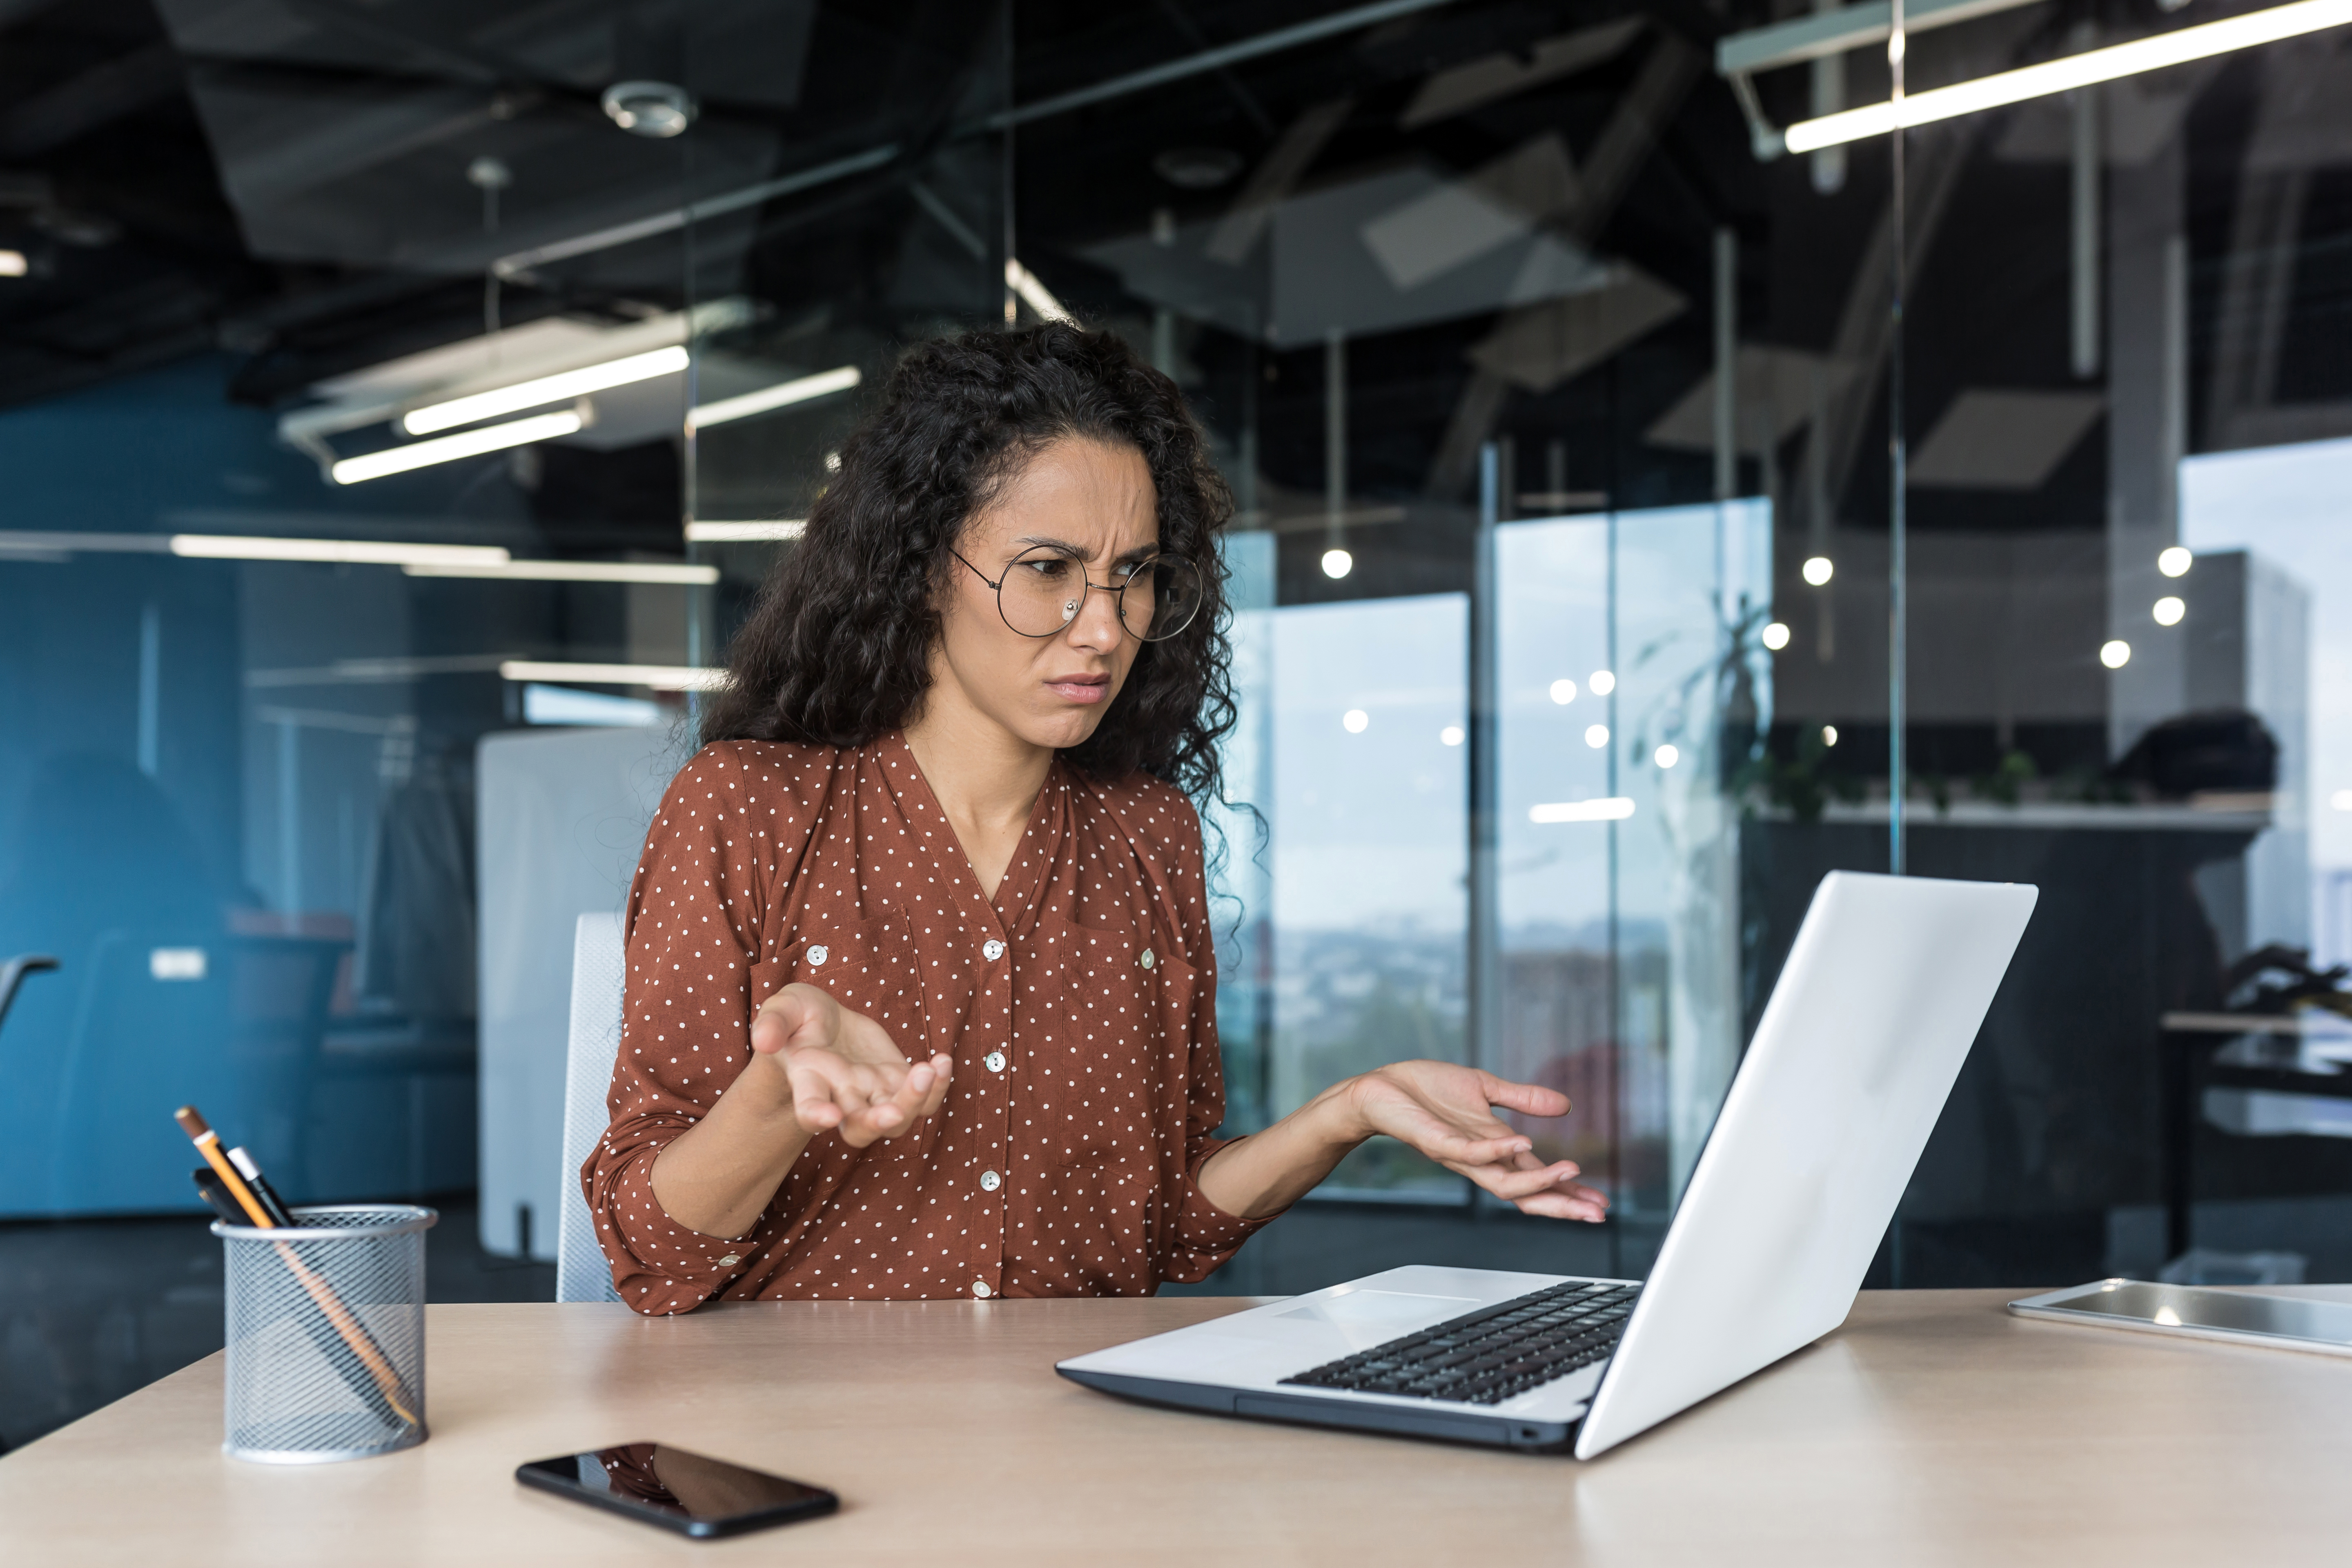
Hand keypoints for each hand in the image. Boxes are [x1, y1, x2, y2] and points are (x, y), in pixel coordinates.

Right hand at [749, 984, 950, 1148]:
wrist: (824, 1022)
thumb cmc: (798, 1018)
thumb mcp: (784, 1009)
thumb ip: (774, 1022)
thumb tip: (764, 1038)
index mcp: (809, 1083)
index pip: (810, 1109)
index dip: (817, 1115)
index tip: (829, 1117)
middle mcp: (842, 1098)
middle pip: (861, 1127)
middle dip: (878, 1122)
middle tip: (893, 1110)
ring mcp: (873, 1094)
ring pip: (898, 1117)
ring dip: (915, 1101)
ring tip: (928, 1069)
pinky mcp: (898, 1081)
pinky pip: (924, 1096)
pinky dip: (937, 1084)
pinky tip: (943, 1060)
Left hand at [1342, 1061, 1609, 1220]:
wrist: (1379, 1087)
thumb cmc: (1426, 1090)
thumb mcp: (1485, 1089)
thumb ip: (1523, 1098)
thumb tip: (1566, 1105)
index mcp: (1493, 1148)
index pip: (1536, 1179)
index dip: (1567, 1193)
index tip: (1600, 1204)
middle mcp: (1479, 1159)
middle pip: (1525, 1194)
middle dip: (1561, 1204)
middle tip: (1595, 1212)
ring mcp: (1458, 1154)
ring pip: (1502, 1182)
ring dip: (1537, 1181)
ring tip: (1570, 1173)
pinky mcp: (1436, 1142)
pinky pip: (1470, 1153)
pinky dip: (1497, 1151)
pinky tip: (1523, 1143)